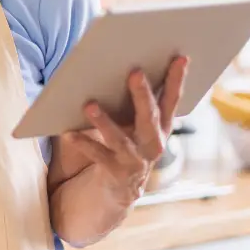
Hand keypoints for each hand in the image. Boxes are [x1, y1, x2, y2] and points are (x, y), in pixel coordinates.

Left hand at [64, 56, 190, 206]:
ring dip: (105, 121)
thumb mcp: (132, 123)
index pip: (171, 100)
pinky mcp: (116, 173)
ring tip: (90, 105)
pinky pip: (98, 156)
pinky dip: (83, 144)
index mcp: (160, 127)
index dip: (177, 80)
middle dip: (143, 95)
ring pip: (121, 139)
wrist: (116, 191)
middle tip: (135, 72)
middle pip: (150, 117)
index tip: (180, 57)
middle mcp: (153, 144)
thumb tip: (114, 65)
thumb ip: (130, 102)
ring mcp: (136, 160)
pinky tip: (68, 133)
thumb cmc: (122, 145)